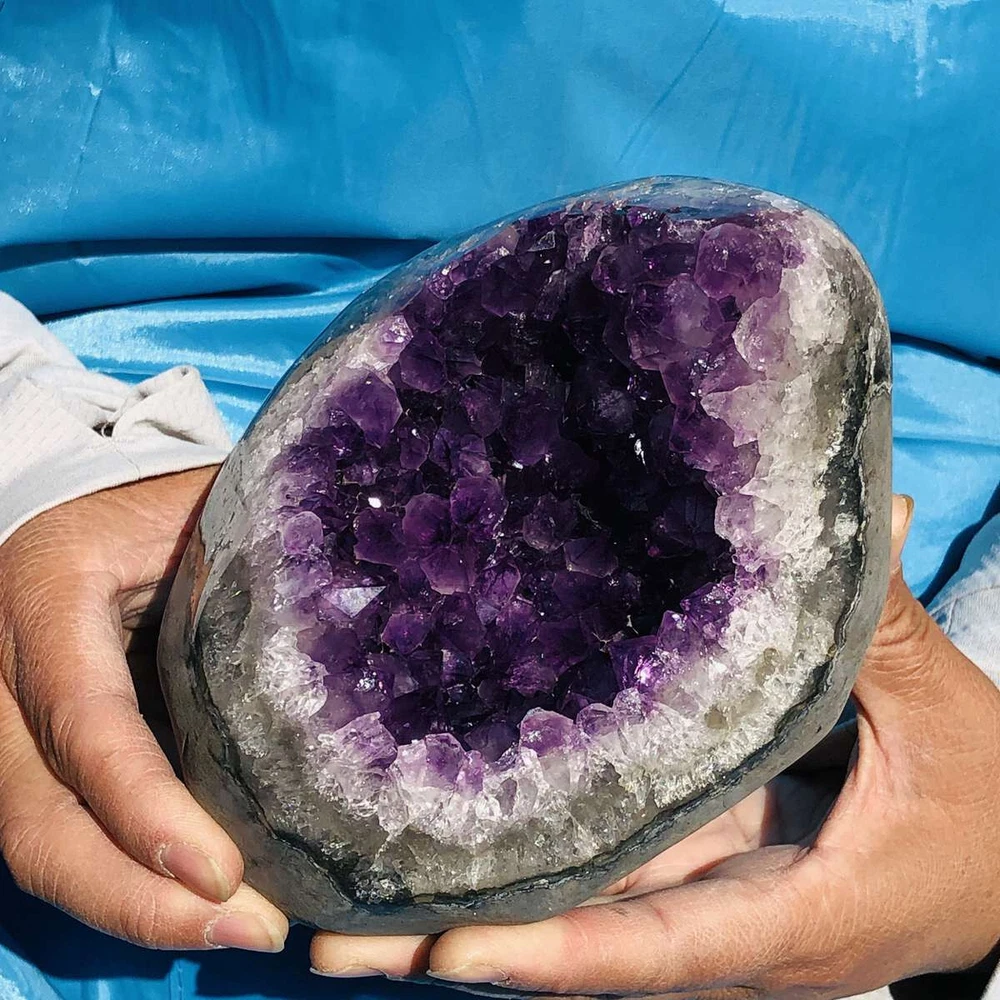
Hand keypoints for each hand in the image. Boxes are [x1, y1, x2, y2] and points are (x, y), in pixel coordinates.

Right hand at [0, 469, 287, 951]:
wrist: (83, 505)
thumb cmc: (153, 499)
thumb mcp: (195, 510)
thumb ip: (244, 558)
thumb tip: (366, 605)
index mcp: (47, 598)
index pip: (83, 718)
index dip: (143, 806)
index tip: (223, 871)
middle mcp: (3, 675)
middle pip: (40, 822)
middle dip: (139, 896)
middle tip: (254, 930)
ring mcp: (8, 724)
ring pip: (40, 846)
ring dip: (137, 908)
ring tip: (246, 931)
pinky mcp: (35, 754)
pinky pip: (64, 833)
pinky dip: (130, 882)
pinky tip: (210, 902)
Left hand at [311, 496, 999, 996]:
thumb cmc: (982, 798)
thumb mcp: (929, 707)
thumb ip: (873, 620)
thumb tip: (862, 508)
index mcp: (793, 913)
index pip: (658, 944)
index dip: (556, 951)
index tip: (442, 952)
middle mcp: (721, 919)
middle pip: (580, 943)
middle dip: (457, 947)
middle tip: (324, 939)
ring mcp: (695, 891)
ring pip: (572, 908)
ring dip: (465, 909)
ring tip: (341, 900)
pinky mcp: (689, 861)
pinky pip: (596, 859)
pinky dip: (520, 854)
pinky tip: (433, 823)